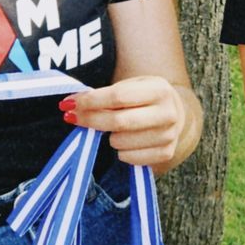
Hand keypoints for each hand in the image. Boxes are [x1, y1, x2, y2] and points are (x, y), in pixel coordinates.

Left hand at [67, 76, 185, 166]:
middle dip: (90, 120)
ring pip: (121, 142)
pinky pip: (129, 158)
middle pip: (118, 122)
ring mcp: (169, 136)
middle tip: (72, 118)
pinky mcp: (166, 153)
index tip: (68, 103)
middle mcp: (168, 113)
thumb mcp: (132, 86)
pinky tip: (126, 142)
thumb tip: (73, 105)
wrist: (176, 113)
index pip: (118, 96)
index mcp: (159, 90)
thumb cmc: (144, 98)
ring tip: (113, 130)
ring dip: (108, 137)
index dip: (90, 101)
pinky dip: (121, 152)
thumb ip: (107, 94)